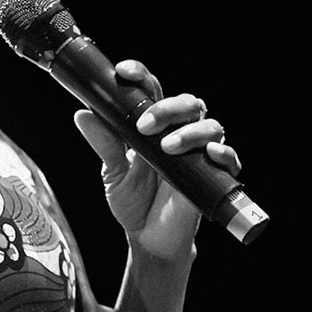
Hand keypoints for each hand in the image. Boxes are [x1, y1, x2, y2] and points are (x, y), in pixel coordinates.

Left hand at [72, 59, 241, 262]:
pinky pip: (229, 158)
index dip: (141, 76)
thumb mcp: (113, 173)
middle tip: (145, 126)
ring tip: (168, 147)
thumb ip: (104, 144)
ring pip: (210, 125)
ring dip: (190, 131)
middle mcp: (180, 133)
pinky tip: (209, 153)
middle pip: (187, 103)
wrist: (148, 239)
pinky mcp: (213, 177)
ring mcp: (199, 153)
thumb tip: (83, 114)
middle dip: (167, 108)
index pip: (153, 90)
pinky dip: (222, 153)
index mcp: (155, 126)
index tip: (124, 72)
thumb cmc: (133, 203)